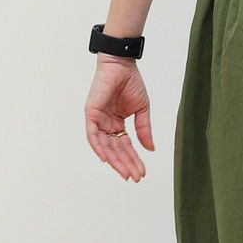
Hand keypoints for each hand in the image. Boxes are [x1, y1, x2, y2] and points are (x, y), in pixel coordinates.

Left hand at [84, 56, 153, 181]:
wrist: (122, 64)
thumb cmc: (131, 82)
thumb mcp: (142, 110)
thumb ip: (144, 130)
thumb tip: (150, 149)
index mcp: (118, 123)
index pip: (126, 147)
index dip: (134, 160)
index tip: (142, 172)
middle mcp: (106, 124)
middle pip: (116, 150)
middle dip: (126, 164)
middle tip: (135, 177)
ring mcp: (98, 120)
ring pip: (105, 146)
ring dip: (115, 161)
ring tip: (125, 173)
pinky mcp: (91, 114)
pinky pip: (92, 135)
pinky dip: (98, 148)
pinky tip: (106, 160)